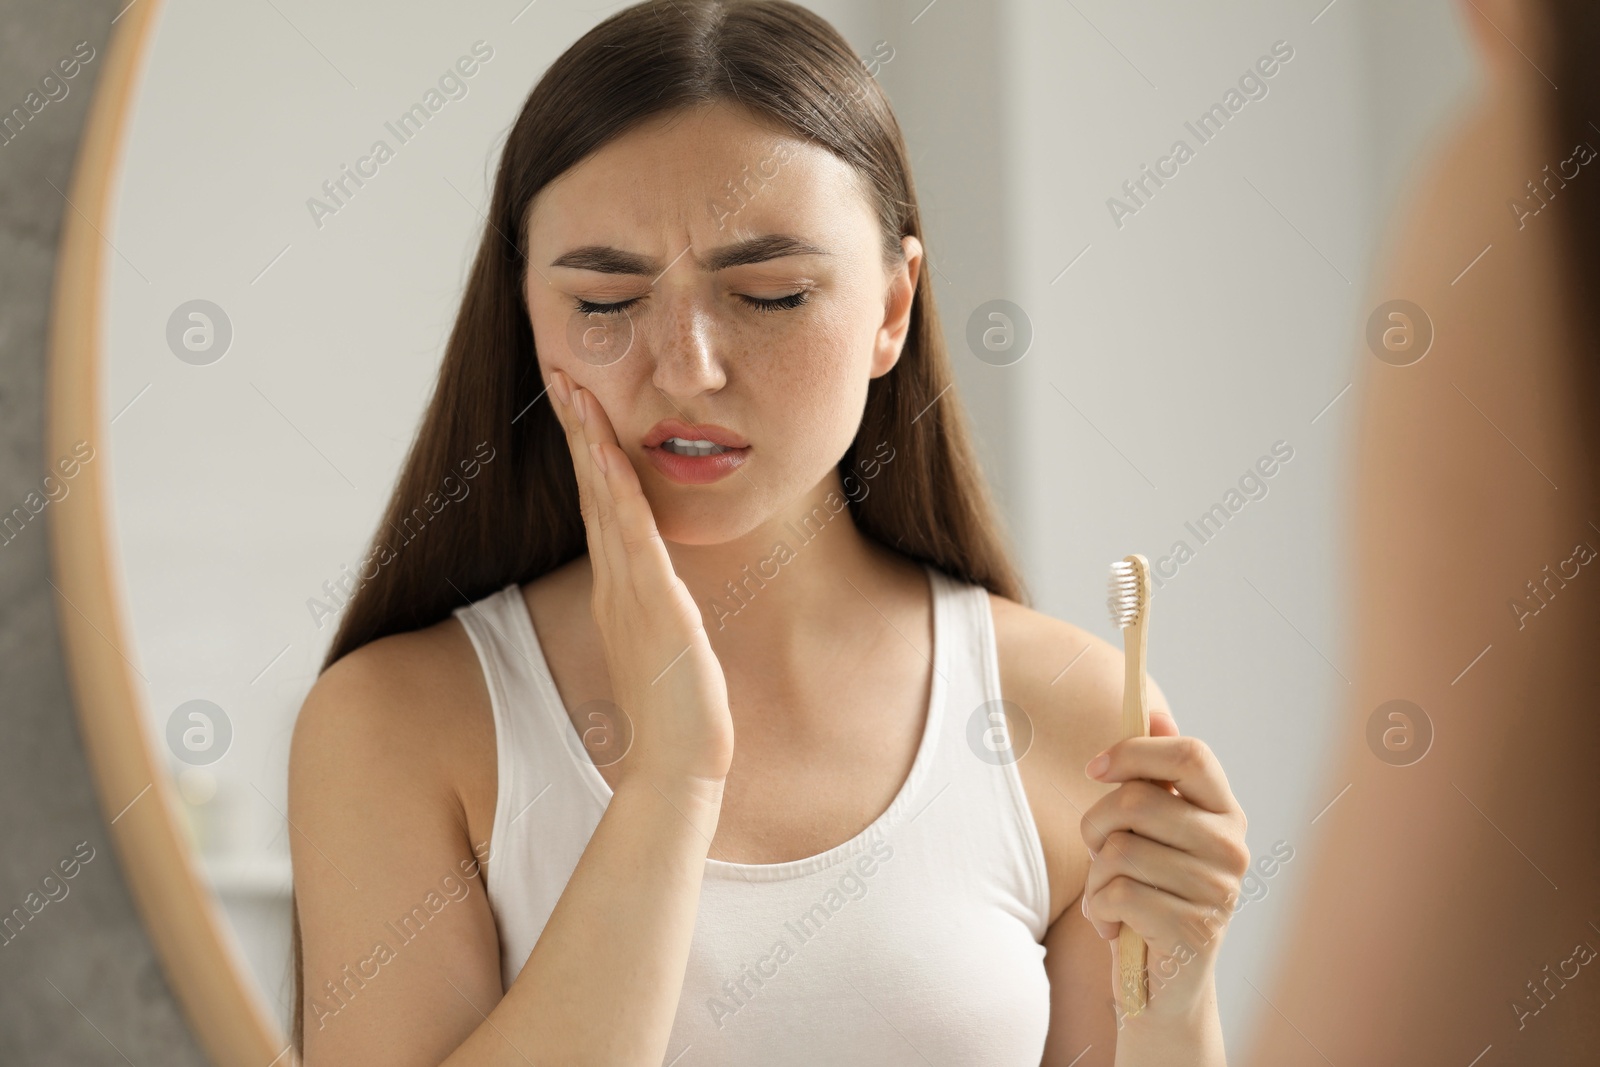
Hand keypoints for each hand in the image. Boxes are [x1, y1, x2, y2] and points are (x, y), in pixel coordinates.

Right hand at [545, 367, 735, 793]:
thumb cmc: (678, 713)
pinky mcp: (655, 609)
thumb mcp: (667, 645)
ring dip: (590, 446)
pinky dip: (618, 495)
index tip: (581, 404)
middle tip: (564, 374)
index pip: (600, 507)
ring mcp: (631, 595)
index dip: (588, 452)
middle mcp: (617, 585)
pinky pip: (632, 541)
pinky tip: (610, 458)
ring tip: (577, 393)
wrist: (679, 768)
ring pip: (605, 505)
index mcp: (620, 591)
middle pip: (592, 492)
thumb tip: (664, 588)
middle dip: (579, 430)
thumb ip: (659, 610)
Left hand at [1078, 709, 1249, 1021]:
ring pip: (1118, 850)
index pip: (1190, 754)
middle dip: (1096, 825)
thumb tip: (1152, 712)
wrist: (1163, 985)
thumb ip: (1154, 777)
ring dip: (1095, 876)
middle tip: (1100, 853)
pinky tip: (1114, 925)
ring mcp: (1218, 891)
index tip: (1095, 769)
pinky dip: (1098, 909)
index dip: (1135, 752)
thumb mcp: (1152, 832)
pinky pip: (1116, 893)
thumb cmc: (1150, 893)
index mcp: (1225, 812)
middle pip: (1138, 801)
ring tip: (1111, 896)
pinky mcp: (1193, 931)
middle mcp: (1232, 848)